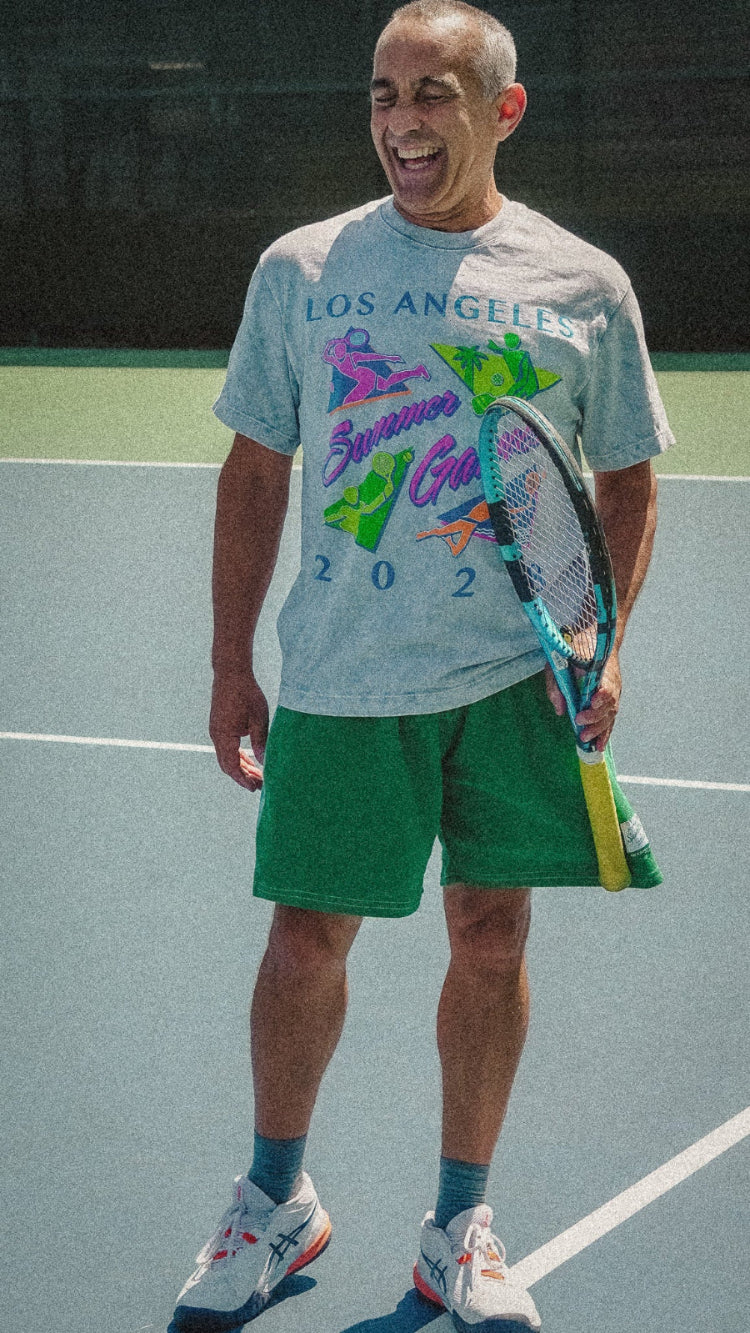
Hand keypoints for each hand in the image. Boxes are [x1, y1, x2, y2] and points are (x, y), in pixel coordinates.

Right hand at [209, 668, 267, 790]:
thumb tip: (265, 762)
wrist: (231, 673)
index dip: (243, 779)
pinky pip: (227, 747)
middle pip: (227, 765)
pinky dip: (238, 756)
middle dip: (243, 776)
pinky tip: (250, 760)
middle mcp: (216, 736)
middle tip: (259, 785)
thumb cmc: (246, 694)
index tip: (255, 788)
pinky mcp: (220, 726)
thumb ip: (261, 742)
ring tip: (257, 775)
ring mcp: (216, 731)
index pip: (231, 766)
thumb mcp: (259, 719)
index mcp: (224, 736)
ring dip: (241, 767)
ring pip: (227, 756)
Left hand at [545, 651, 621, 751]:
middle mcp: (612, 683)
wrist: (597, 638)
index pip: (607, 687)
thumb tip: (560, 710)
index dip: (601, 698)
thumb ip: (556, 684)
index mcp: (602, 670)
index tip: (591, 703)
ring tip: (587, 742)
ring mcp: (614, 692)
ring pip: (610, 715)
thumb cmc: (576, 649)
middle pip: (609, 706)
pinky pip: (610, 718)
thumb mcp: (559, 660)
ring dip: (599, 730)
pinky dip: (605, 732)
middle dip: (595, 720)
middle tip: (581, 731)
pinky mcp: (611, 700)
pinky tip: (599, 745)